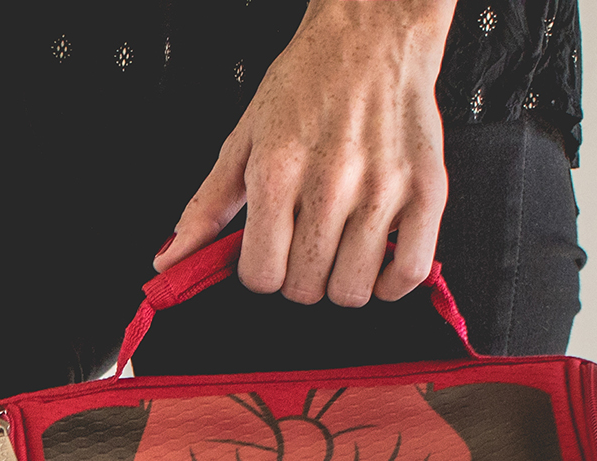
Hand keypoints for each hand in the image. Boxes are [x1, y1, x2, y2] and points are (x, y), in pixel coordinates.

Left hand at [157, 0, 452, 307]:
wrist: (372, 36)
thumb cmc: (308, 83)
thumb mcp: (243, 139)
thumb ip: (206, 206)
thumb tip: (168, 261)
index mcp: (278, 171)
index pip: (260, 276)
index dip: (260, 273)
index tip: (269, 254)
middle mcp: (331, 182)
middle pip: (304, 288)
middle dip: (298, 277)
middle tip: (305, 244)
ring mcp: (384, 188)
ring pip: (351, 289)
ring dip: (340, 280)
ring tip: (339, 248)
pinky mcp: (428, 188)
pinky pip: (410, 271)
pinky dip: (390, 283)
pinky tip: (376, 260)